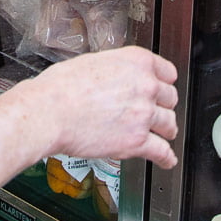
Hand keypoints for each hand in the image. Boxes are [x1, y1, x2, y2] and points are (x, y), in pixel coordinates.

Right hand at [20, 47, 179, 169]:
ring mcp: (144, 115)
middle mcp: (146, 86)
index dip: (164, 83)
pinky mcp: (136, 142)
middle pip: (170, 98)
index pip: (168, 72)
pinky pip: (161, 151)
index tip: (162, 89)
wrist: (49, 111)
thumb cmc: (61, 86)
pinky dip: (166, 158)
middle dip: (163, 106)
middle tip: (156, 111)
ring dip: (166, 130)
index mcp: (137, 62)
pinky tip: (166, 159)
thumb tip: (119, 78)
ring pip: (169, 123)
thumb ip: (117, 69)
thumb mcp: (95, 61)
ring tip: (163, 134)